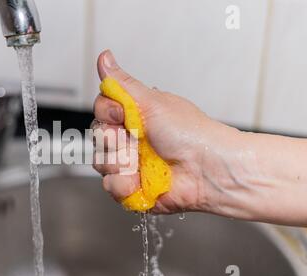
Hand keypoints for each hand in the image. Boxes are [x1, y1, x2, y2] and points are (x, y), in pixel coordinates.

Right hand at [92, 50, 239, 214]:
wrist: (209, 170)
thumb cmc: (191, 134)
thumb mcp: (152, 101)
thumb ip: (122, 83)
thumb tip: (104, 56)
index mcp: (135, 115)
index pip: (101, 110)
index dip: (108, 114)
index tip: (124, 115)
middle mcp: (131, 138)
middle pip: (98, 136)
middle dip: (115, 140)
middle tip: (137, 139)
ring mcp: (131, 163)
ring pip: (100, 162)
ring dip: (121, 163)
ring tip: (142, 162)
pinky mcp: (132, 186)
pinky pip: (110, 185)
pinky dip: (124, 184)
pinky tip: (141, 180)